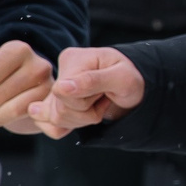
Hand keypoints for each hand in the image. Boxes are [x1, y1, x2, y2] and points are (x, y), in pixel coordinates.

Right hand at [29, 46, 146, 135]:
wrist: (135, 89)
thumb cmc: (130, 79)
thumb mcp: (122, 78)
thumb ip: (92, 81)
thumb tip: (61, 87)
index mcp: (72, 59)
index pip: (63, 94)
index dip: (87, 101)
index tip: (105, 91)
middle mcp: (59, 72)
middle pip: (59, 110)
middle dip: (87, 113)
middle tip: (104, 98)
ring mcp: (54, 89)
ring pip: (55, 119)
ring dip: (83, 120)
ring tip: (98, 104)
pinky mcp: (54, 104)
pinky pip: (50, 126)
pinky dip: (70, 126)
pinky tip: (84, 116)